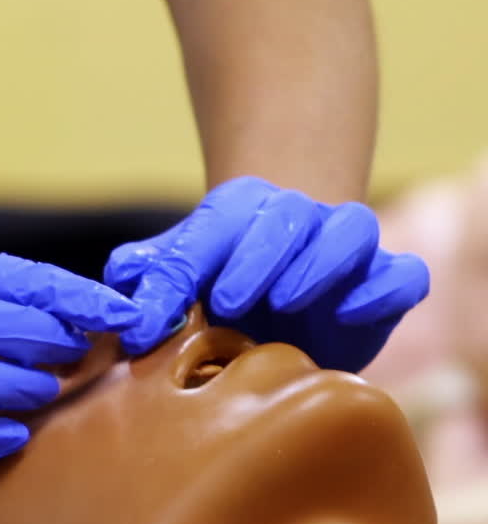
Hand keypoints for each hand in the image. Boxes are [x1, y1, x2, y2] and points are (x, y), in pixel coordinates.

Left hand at [105, 177, 428, 371]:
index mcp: (243, 211)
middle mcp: (302, 218)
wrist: (287, 301)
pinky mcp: (386, 283)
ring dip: (319, 264)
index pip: (220, 224)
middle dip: (258, 256)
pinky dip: (384, 289)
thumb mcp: (181, 279)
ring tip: (285, 302)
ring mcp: (349, 248)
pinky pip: (402, 274)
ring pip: (351, 230)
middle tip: (228, 302)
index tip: (192, 297)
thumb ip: (149, 277)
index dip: (203, 258)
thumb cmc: (222, 289)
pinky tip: (352, 312)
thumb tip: (120, 281)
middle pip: (288, 218)